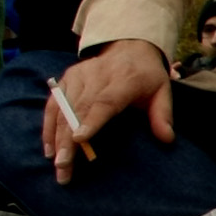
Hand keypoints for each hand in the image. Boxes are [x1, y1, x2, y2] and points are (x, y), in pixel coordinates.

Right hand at [43, 39, 171, 181]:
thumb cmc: (146, 76)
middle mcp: (97, 75)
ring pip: (62, 108)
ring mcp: (79, 76)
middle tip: (64, 167)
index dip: (91, 120)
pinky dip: (48, 126)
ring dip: (56, 137)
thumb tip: (167, 139)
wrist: (129, 48)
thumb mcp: (162, 91)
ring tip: (56, 164)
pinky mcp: (66, 78)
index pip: (104, 101)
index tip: (79, 139)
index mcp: (124, 79)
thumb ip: (163, 115)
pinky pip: (53, 104)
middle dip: (68, 140)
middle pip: (79, 109)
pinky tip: (49, 148)